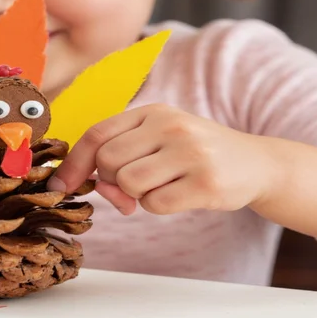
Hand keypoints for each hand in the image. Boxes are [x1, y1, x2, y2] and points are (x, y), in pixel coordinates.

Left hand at [47, 104, 276, 215]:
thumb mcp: (159, 138)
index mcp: (153, 110)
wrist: (256, 163)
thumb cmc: (195, 153)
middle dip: (111, 180)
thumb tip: (89, 183)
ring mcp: (190, 152)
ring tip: (161, 186)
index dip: (73, 162)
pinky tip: (179, 195)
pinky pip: (155, 204)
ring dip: (136, 195)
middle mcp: (170, 125)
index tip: (60, 184)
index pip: (98, 133)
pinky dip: (158, 207)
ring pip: (128, 183)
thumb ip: (121, 153)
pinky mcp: (206, 183)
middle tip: (132, 186)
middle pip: (108, 161)